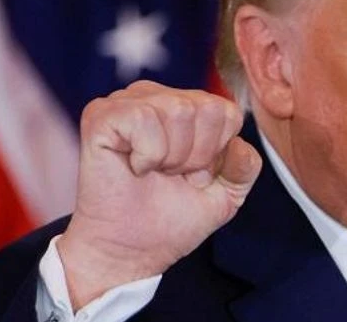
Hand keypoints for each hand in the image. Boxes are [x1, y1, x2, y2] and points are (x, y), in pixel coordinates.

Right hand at [57, 81, 261, 307]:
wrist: (130, 250)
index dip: (217, 153)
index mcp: (188, 107)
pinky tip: (134, 167)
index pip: (228, 112)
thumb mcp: (226, 194)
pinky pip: (143, 118)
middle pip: (207, 108)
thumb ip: (245, 166)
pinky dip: (146, 154)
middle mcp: (159, 96)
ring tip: (153, 172)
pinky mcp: (102, 114)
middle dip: (196, 156)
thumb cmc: (171, 219)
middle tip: (171, 176)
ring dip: (171, 157)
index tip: (194, 176)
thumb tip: (240, 144)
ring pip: (178, 111)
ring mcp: (128, 101)